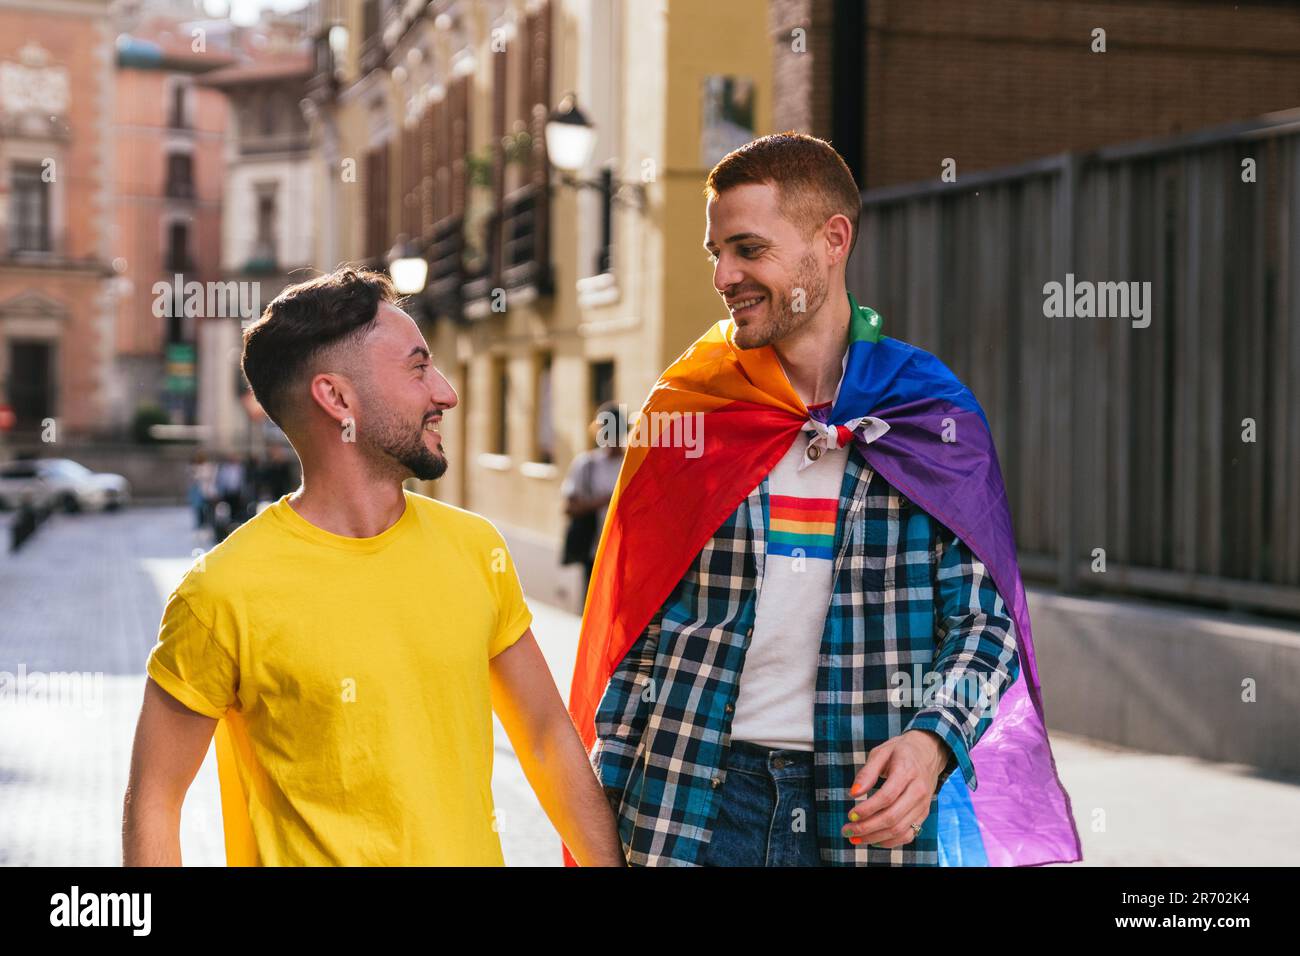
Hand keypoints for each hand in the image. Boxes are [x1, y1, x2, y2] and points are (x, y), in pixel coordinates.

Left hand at [840, 730, 947, 847]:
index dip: (867, 809)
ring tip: (856, 838)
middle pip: (892, 817)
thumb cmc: (900, 751)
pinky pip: (909, 834)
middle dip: (867, 827)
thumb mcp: (881, 752)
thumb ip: (867, 772)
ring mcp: (923, 805)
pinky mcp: (923, 814)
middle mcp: (918, 791)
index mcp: (907, 772)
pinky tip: (873, 840)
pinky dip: (891, 841)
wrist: (929, 752)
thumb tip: (853, 793)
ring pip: (900, 829)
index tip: (850, 815)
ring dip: (875, 837)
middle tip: (847, 831)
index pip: (887, 797)